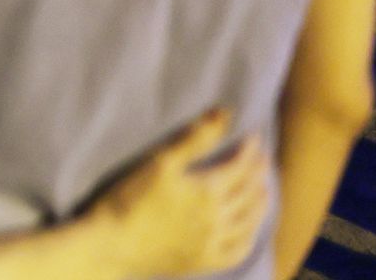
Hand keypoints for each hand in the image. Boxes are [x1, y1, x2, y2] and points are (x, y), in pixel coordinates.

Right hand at [86, 109, 270, 276]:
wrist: (112, 244)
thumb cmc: (131, 199)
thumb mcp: (160, 162)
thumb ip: (195, 139)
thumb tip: (224, 113)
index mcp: (208, 191)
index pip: (240, 167)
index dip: (250, 150)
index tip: (254, 137)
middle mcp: (218, 219)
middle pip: (248, 193)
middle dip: (258, 173)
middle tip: (262, 159)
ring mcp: (212, 243)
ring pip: (249, 222)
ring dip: (260, 204)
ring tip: (263, 189)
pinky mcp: (203, 262)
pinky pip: (237, 252)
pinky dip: (250, 239)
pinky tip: (250, 231)